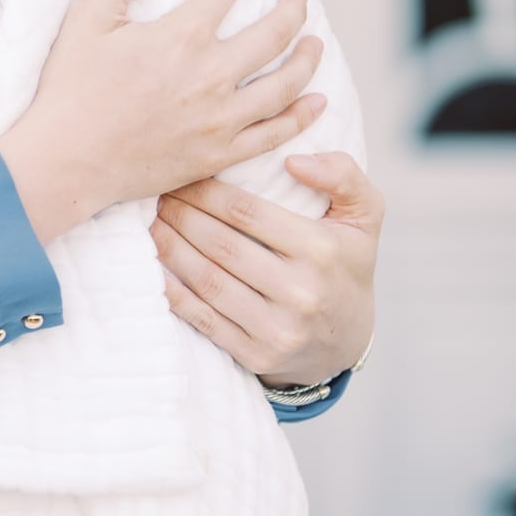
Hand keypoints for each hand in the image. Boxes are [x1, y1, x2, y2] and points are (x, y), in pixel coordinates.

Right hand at [0, 0, 325, 243]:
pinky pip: (274, 134)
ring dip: (307, 58)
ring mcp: (220, 120)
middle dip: (292, 6)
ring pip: (286, 83)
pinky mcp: (218, 155)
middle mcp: (211, 76)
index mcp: (181, 36)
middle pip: (275, 32)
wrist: (66, 162)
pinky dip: (301, 116)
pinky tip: (316, 102)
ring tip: (314, 43)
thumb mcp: (87, 18)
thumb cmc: (70, 88)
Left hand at [151, 151, 383, 386]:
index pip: (246, 212)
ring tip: (152, 225)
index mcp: (321, 250)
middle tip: (158, 198)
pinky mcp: (256, 354)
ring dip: (170, 249)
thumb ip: (342, 175)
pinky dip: (173, 292)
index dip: (205, 192)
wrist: (346, 338)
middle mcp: (300, 292)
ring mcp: (278, 329)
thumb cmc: (344, 262)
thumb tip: (294, 161)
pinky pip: (203, 319)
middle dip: (181, 216)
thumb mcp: (363, 215)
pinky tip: (155, 268)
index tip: (182, 178)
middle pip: (220, 245)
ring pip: (207, 280)